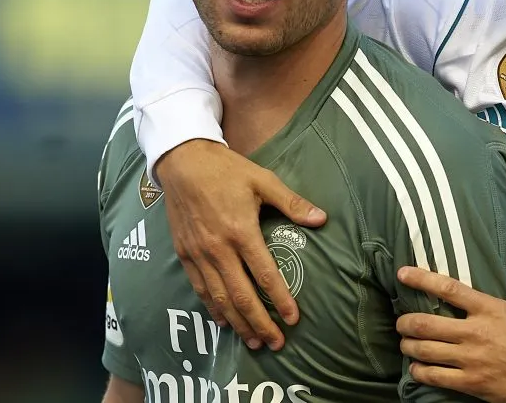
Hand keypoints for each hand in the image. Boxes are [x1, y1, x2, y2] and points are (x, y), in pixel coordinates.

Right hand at [156, 139, 325, 350]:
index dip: (280, 300)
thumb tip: (321, 219)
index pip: (265, 275)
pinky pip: (200, 289)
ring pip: (219, 299)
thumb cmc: (227, 170)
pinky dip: (213, 309)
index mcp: (241, 231)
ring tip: (254, 341)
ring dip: (237, 323)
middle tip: (276, 343)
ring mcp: (199, 254)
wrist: (183, 162)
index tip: (293, 319)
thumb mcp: (263, 180)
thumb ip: (292, 203)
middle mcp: (218, 249)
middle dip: (260, 324)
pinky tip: (225, 321)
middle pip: (241, 296)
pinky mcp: (184, 254)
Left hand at [396, 256, 505, 402]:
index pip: (448, 288)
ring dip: (409, 346)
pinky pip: (435, 377)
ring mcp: (472, 359)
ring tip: (405, 344)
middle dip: (406, 322)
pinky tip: (416, 369)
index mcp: (490, 309)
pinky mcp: (472, 383)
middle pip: (426, 323)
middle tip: (401, 321)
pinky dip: (420, 372)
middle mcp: (476, 332)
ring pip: (425, 350)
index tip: (402, 274)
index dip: (421, 279)